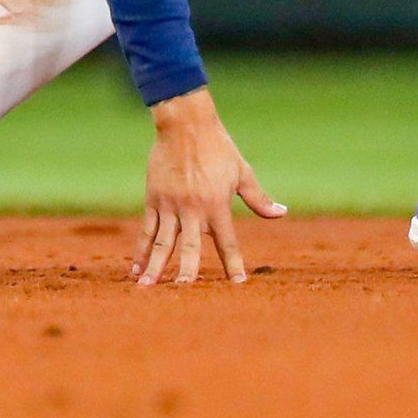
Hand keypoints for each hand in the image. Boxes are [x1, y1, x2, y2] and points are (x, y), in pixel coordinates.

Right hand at [132, 87, 285, 285]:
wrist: (185, 125)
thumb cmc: (218, 148)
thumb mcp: (242, 172)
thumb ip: (258, 198)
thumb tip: (282, 213)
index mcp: (217, 204)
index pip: (226, 241)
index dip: (233, 263)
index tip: (238, 284)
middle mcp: (193, 208)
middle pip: (189, 247)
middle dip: (186, 272)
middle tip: (183, 293)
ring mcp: (170, 205)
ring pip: (162, 242)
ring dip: (155, 267)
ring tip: (147, 288)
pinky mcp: (153, 199)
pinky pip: (146, 229)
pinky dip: (140, 250)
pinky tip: (135, 268)